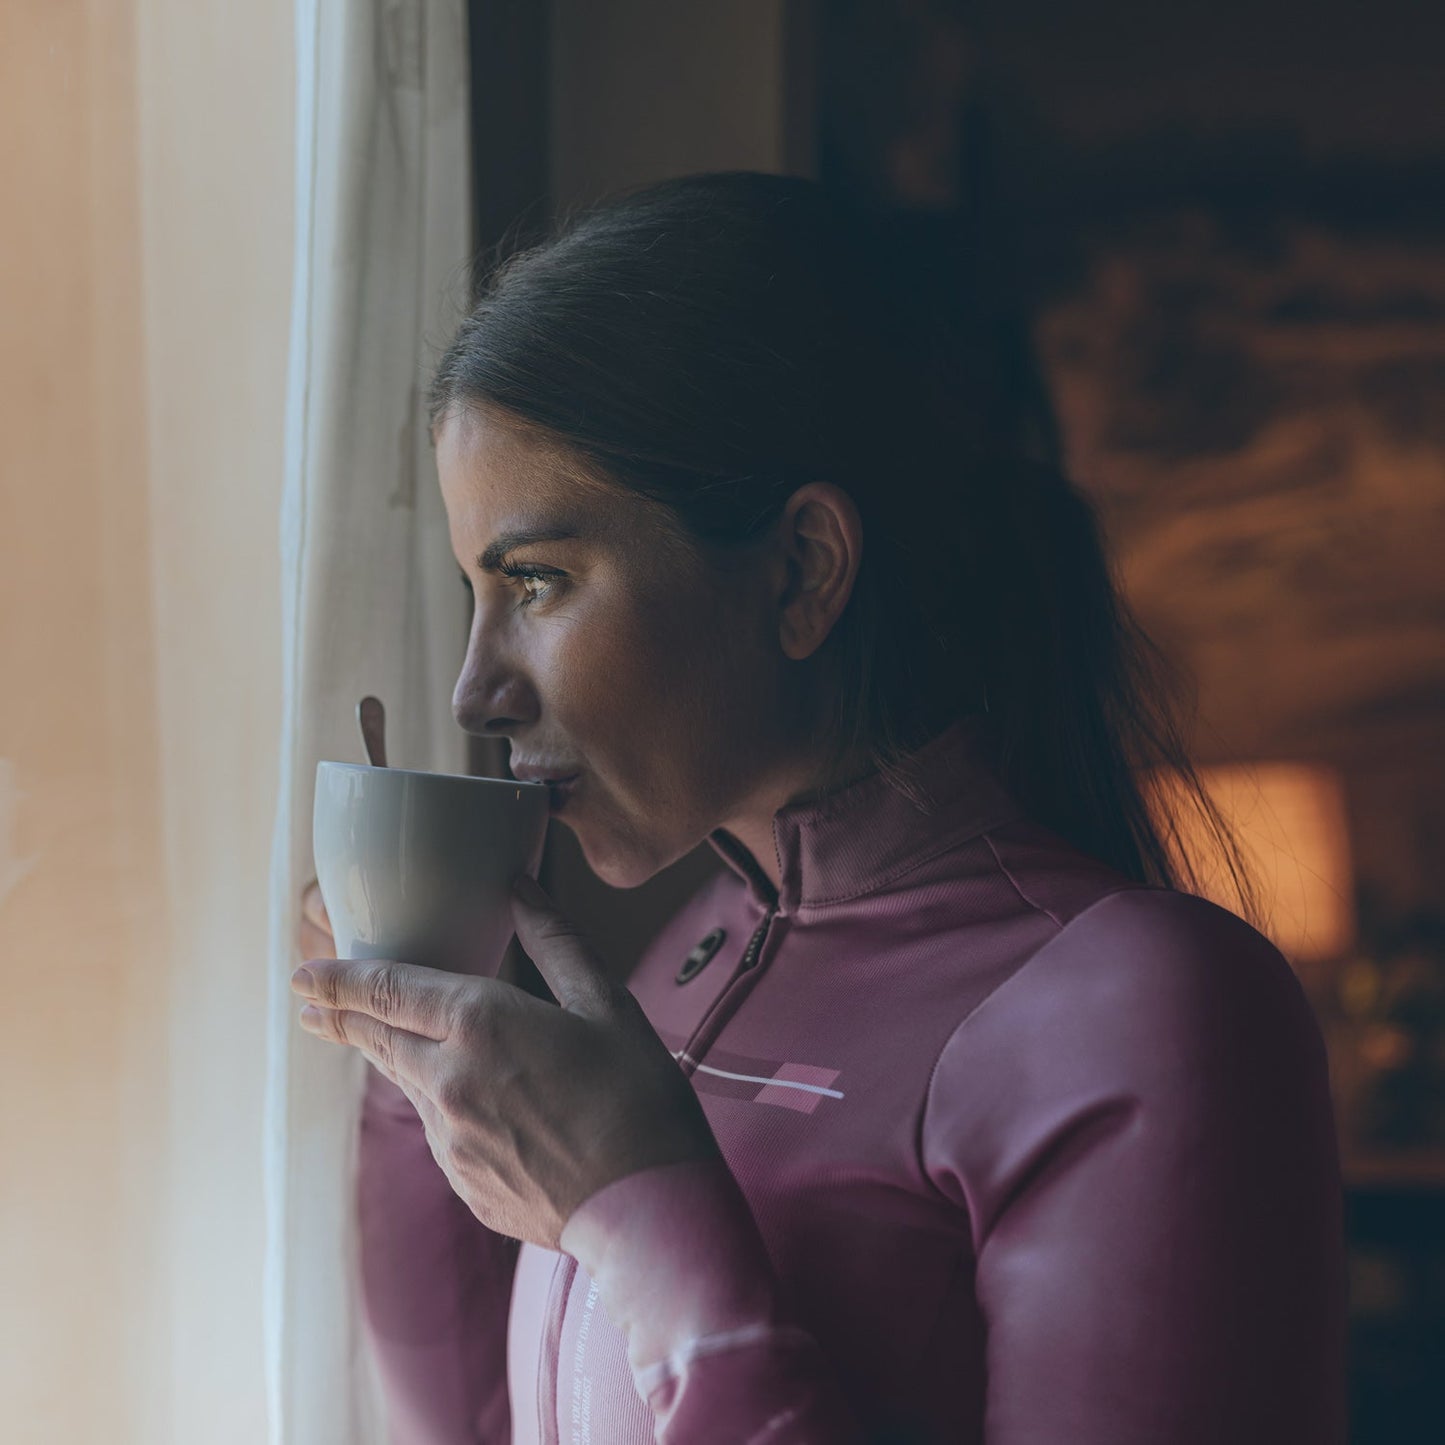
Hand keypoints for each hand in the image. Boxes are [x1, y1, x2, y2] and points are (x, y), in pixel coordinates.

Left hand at [290, 873, 722, 1248]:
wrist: (647, 1209)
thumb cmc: (638, 1097)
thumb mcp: (607, 1003)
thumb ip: (555, 940)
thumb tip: (518, 887)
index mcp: (482, 1024)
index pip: (387, 990)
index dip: (339, 979)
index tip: (304, 974)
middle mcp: (449, 1081)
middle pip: (376, 1040)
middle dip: (340, 1018)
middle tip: (310, 1004)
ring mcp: (450, 1140)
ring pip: (410, 1084)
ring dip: (403, 1060)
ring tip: (403, 1043)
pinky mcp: (462, 1183)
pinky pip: (443, 1131)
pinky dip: (450, 1108)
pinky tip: (492, 1109)